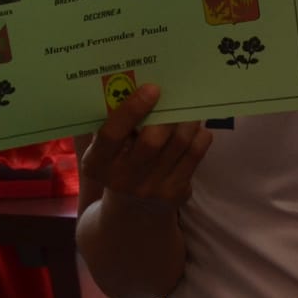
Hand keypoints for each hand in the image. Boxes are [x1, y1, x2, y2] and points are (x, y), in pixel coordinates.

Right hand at [80, 83, 210, 213]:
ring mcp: (151, 189)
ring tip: (190, 107)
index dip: (132, 109)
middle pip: (151, 142)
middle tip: (176, 93)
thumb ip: (113, 124)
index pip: (112, 135)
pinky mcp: (175, 194)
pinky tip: (197, 128)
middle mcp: (123, 180)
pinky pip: (195, 156)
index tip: (152, 88)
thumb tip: (138, 82)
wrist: (131, 215)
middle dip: (167, 114)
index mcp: (97, 164)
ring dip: (188, 121)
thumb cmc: (117, 166)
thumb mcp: (104, 153)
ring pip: (178, 145)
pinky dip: (199, 136)